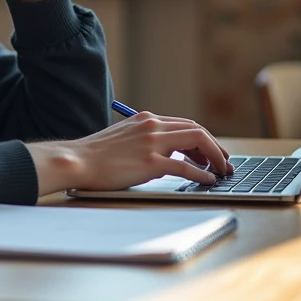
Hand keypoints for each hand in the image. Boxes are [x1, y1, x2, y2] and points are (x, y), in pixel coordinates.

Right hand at [26, 111, 233, 195]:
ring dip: (215, 157)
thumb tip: (166, 155)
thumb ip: (144, 140)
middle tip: (224, 163)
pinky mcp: (150, 163)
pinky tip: (208, 181)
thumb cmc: (95, 155)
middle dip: (215, 147)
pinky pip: (186, 168)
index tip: (211, 153)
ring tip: (221, 171)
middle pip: (197, 130)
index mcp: (146, 119)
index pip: (185, 124)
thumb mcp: (123, 138)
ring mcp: (152, 143)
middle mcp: (152, 126)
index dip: (203, 139)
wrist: (76, 161)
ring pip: (197, 142)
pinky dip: (202, 174)